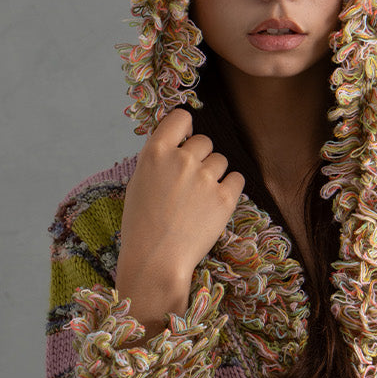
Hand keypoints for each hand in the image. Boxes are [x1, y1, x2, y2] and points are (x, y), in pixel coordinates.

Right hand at [116, 108, 245, 333]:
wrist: (156, 260)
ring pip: (221, 160)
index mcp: (156, 152)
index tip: (185, 142)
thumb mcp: (138, 182)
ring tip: (200, 199)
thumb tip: (178, 144)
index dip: (185, 129)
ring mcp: (206, 178)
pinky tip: (216, 203)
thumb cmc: (142, 226)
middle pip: (204, 141)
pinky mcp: (225, 198)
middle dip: (200, 157)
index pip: (180, 117)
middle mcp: (182, 159)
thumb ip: (159, 159)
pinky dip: (230, 188)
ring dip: (215, 174)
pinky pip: (237, 178)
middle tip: (190, 183)